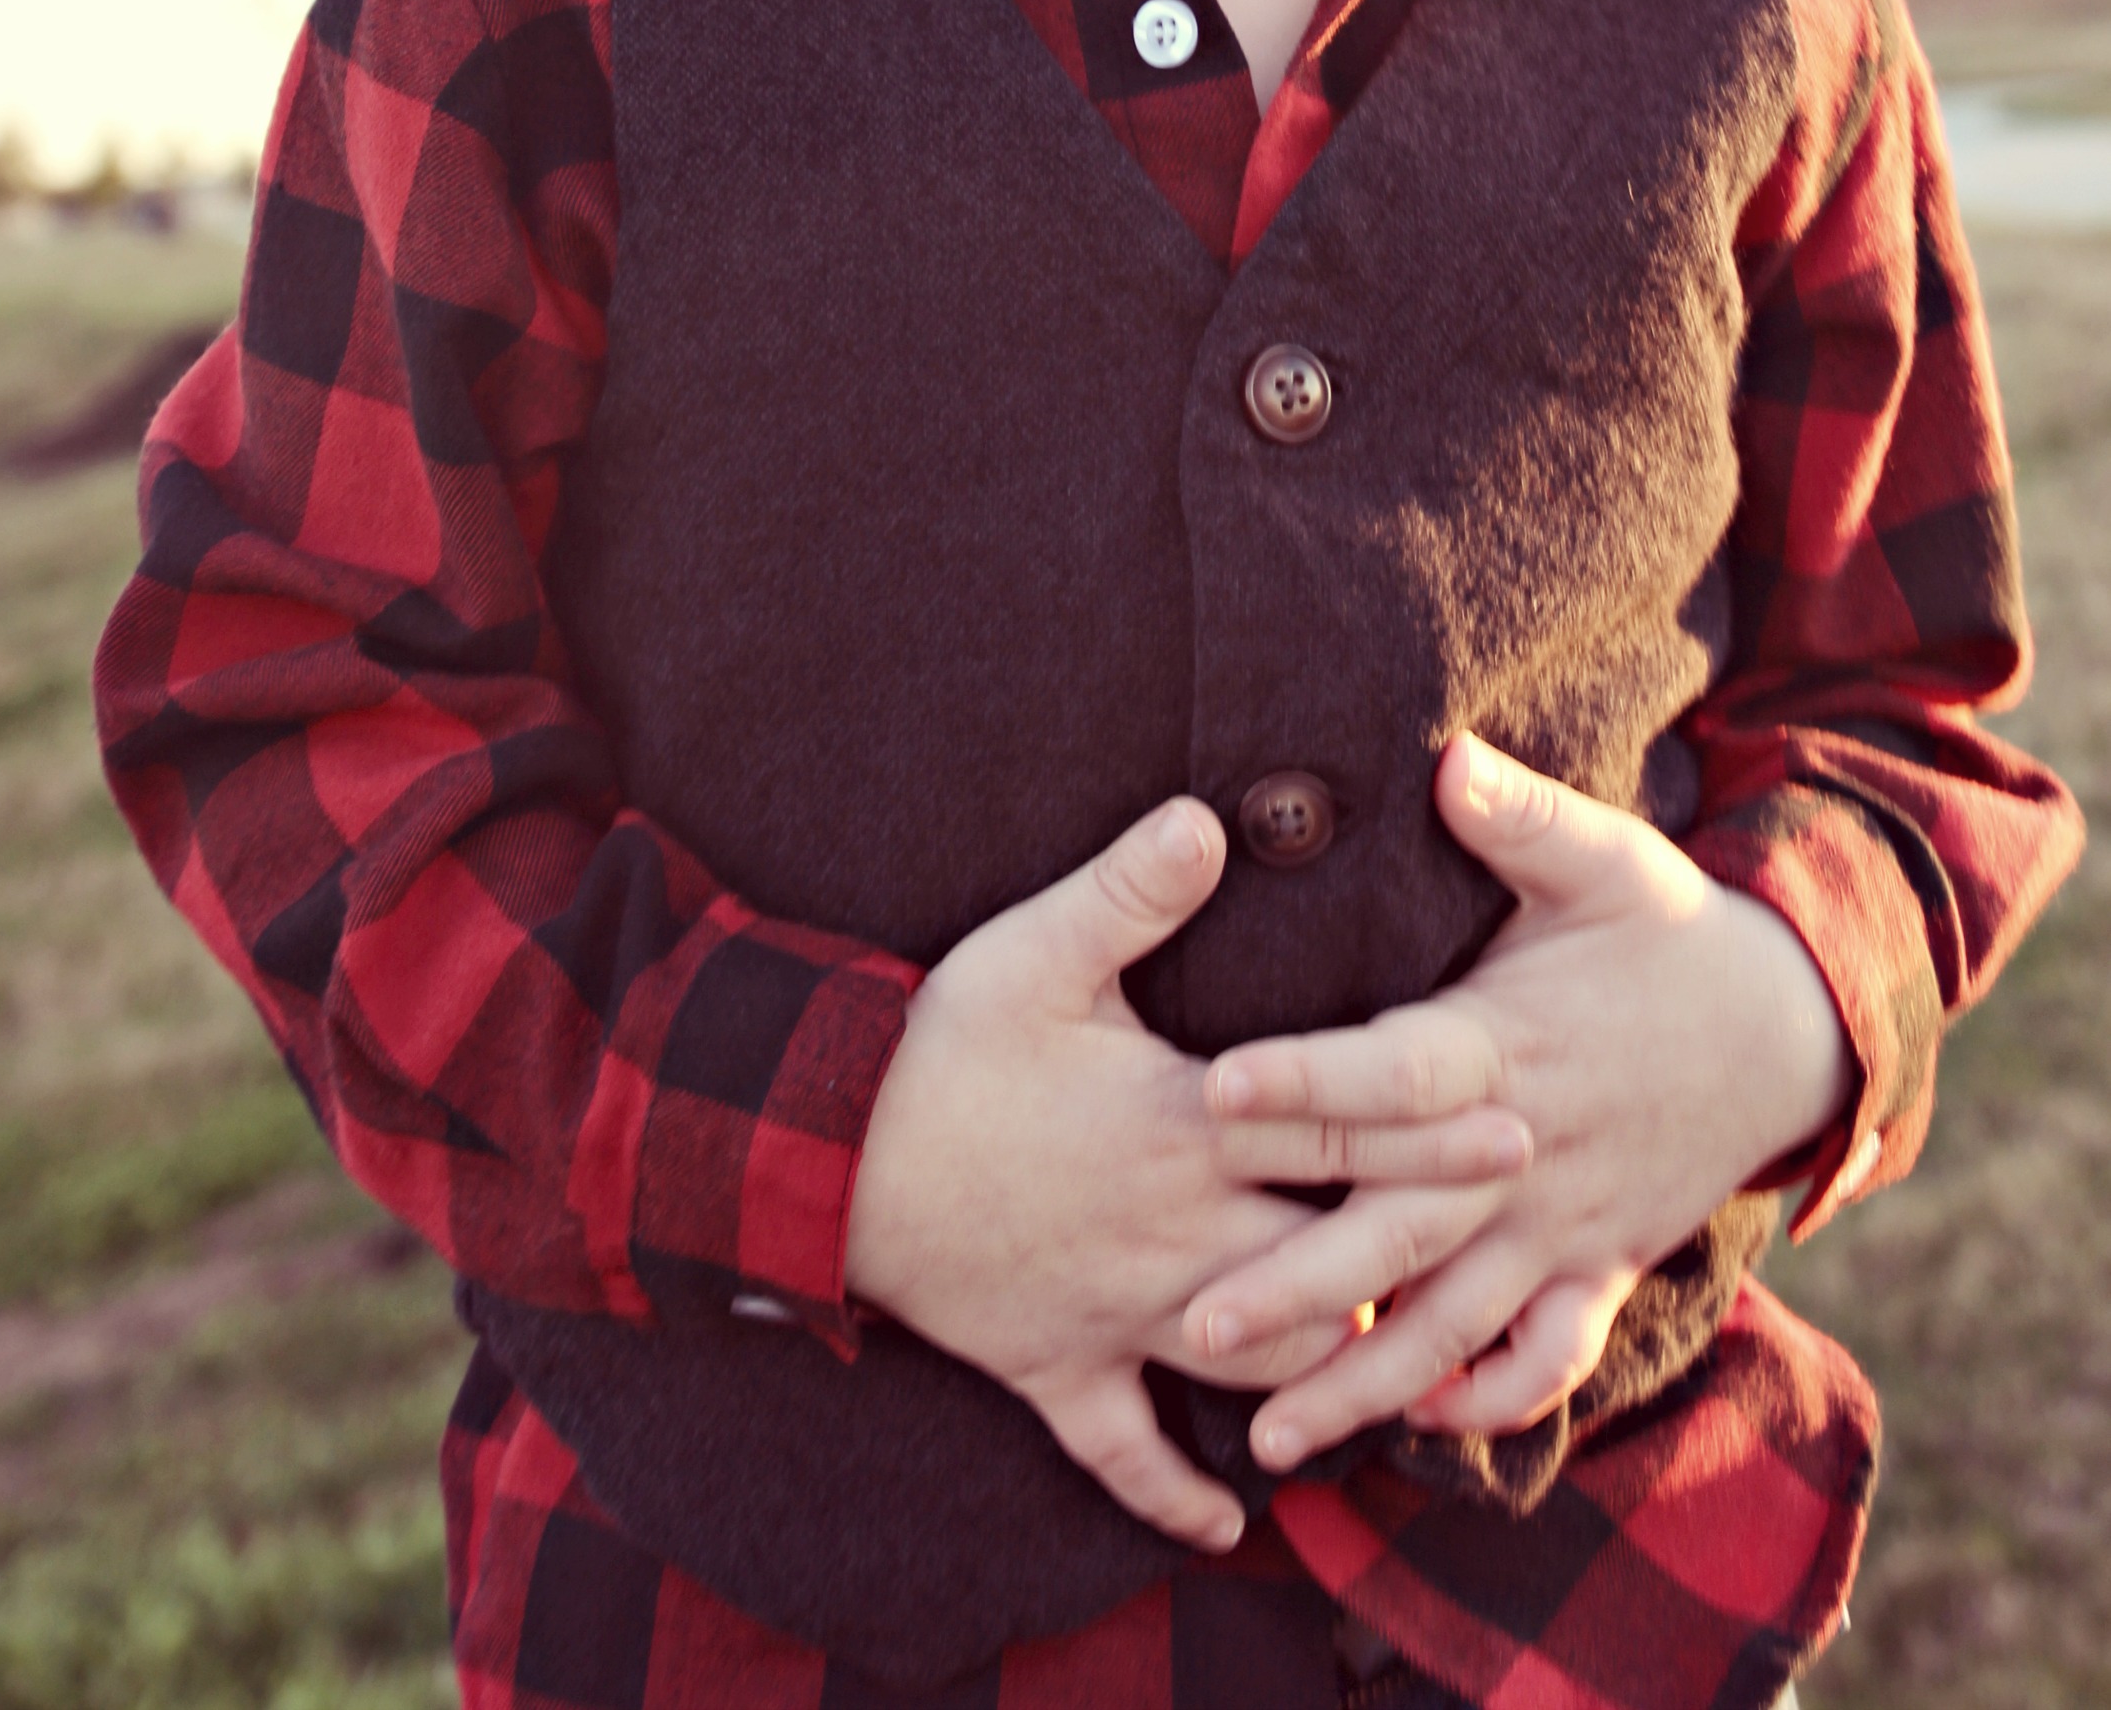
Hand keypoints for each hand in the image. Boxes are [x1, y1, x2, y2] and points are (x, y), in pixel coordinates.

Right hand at [844, 796, 1528, 1550]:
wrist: (824, 1159)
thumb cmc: (936, 1046)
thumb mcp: (1033, 949)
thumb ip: (1133, 889)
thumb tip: (1213, 818)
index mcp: (1181, 1127)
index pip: (1336, 1127)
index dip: (1431, 1129)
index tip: (1520, 1128)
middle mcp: (1174, 1233)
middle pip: (1328, 1252)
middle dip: (1415, 1252)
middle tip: (1503, 1251)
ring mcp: (1121, 1314)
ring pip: (1259, 1360)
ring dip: (1326, 1364)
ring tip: (1395, 1356)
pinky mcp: (1057, 1368)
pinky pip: (1124, 1453)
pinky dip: (1175, 1492)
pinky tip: (1225, 1526)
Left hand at [1184, 734, 1853, 1469]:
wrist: (1788, 1028)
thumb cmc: (1668, 932)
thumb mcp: (1607, 859)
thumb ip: (1520, 818)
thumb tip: (1447, 759)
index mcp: (1504, 1045)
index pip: (1392, 1071)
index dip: (1307, 1082)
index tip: (1213, 1092)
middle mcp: (1523, 1154)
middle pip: (1398, 1228)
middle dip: (1296, 1282)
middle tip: (1193, 1325)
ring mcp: (1561, 1225)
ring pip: (1451, 1323)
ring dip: (1361, 1381)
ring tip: (1266, 1439)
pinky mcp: (1597, 1266)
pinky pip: (1544, 1358)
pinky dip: (1486, 1400)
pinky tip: (1414, 1426)